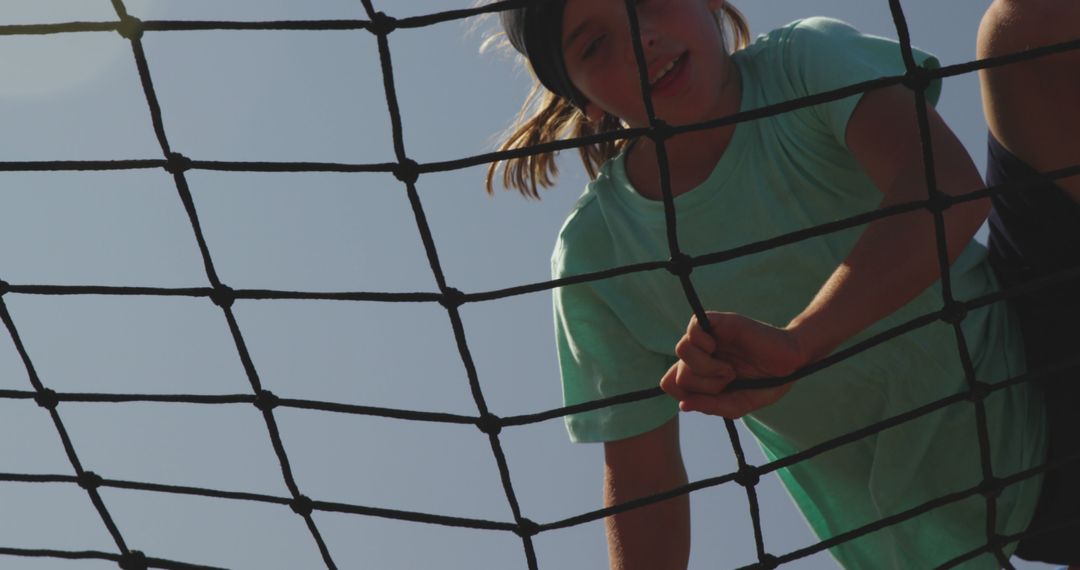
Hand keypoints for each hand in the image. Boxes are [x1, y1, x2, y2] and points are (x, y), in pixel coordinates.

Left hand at [660, 312, 809, 417]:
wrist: (791, 362)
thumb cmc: (765, 382)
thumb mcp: (738, 404)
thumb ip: (711, 406)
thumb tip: (683, 405)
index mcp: (700, 374)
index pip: (670, 383)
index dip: (685, 394)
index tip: (713, 395)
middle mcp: (699, 355)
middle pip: (678, 374)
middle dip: (704, 386)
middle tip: (730, 379)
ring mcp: (706, 337)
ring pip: (681, 351)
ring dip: (706, 368)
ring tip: (728, 369)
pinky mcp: (715, 321)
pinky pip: (692, 329)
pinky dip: (703, 344)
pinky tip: (718, 348)